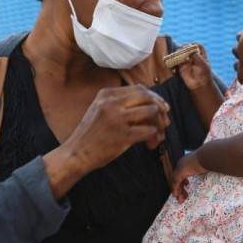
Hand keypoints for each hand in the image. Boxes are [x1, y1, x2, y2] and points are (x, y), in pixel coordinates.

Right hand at [44, 85, 170, 198]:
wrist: (77, 154)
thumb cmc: (91, 134)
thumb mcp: (99, 109)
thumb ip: (118, 101)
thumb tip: (148, 97)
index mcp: (106, 94)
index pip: (139, 89)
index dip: (154, 98)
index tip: (161, 108)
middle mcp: (111, 103)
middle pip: (148, 97)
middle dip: (161, 108)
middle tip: (165, 122)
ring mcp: (117, 119)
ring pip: (152, 112)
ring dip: (160, 125)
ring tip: (158, 135)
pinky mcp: (123, 136)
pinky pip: (150, 131)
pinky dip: (155, 137)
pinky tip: (151, 145)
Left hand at [171, 151, 206, 202]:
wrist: (207, 156)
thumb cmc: (208, 160)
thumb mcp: (203, 166)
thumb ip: (199, 170)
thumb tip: (204, 171)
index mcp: (186, 162)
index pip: (182, 173)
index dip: (183, 180)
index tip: (186, 186)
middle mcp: (181, 163)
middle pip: (178, 178)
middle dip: (180, 188)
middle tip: (181, 196)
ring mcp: (180, 167)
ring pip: (176, 181)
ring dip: (178, 191)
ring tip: (179, 199)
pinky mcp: (180, 171)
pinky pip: (176, 182)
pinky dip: (175, 189)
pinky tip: (176, 195)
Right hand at [177, 44, 211, 91]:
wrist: (200, 85)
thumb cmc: (204, 74)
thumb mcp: (202, 63)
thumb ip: (195, 55)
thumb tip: (187, 47)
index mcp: (201, 56)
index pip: (198, 47)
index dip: (195, 44)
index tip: (192, 45)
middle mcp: (193, 58)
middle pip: (188, 49)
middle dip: (186, 47)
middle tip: (184, 48)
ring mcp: (187, 62)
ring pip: (182, 54)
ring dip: (180, 52)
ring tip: (180, 53)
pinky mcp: (181, 67)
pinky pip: (177, 60)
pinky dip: (176, 58)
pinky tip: (177, 58)